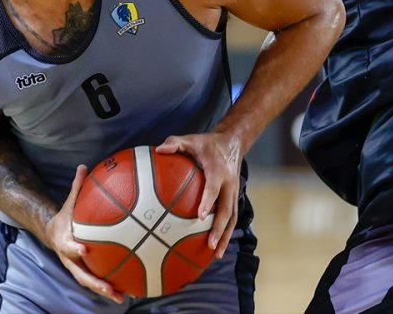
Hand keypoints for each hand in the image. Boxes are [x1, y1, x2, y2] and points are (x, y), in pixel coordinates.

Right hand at [44, 165, 124, 303]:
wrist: (53, 234)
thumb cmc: (66, 217)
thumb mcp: (68, 203)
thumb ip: (76, 188)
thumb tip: (83, 166)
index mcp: (64, 241)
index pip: (68, 246)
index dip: (74, 248)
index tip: (84, 249)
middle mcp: (70, 259)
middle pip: (80, 275)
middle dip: (95, 283)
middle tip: (109, 288)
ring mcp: (77, 268)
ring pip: (90, 283)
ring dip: (105, 291)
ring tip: (124, 297)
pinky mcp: (85, 271)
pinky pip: (98, 280)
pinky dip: (111, 286)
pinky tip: (130, 289)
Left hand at [155, 131, 242, 258]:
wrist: (233, 142)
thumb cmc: (208, 144)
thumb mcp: (191, 139)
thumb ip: (175, 143)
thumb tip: (157, 149)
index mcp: (218, 172)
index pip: (213, 189)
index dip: (208, 202)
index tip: (200, 216)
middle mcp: (229, 185)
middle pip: (227, 211)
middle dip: (219, 229)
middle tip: (210, 245)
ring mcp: (234, 192)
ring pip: (232, 218)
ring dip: (225, 236)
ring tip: (216, 254)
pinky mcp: (234, 197)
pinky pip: (232, 216)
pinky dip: (226, 231)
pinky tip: (217, 245)